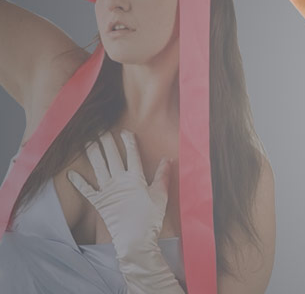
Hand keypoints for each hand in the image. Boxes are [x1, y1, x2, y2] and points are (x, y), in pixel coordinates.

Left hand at [69, 130, 182, 293]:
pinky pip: (86, 190)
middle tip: (101, 130)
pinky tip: (71, 173)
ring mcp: (108, 191)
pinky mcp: (99, 203)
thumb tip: (167, 159)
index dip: (128, 142)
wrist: (134, 239)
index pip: (132, 155)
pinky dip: (78, 182)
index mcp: (135, 178)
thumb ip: (163, 176)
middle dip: (107, 142)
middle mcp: (119, 181)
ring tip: (87, 142)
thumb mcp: (161, 196)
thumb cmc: (150, 218)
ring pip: (98, 168)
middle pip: (112, 157)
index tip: (125, 131)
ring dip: (92, 154)